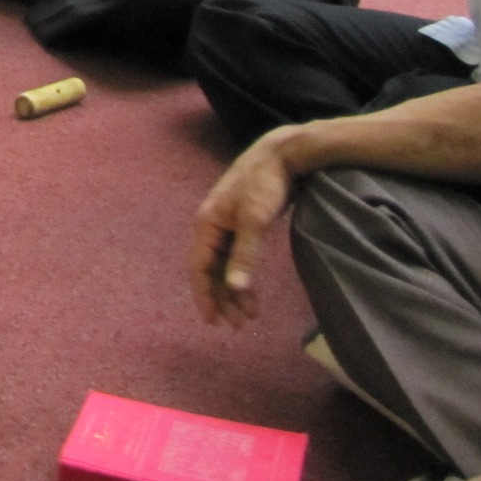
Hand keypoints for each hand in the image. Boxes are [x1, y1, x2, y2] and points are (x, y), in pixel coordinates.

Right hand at [189, 131, 303, 327]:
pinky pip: (235, 259)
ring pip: (223, 267)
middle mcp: (211, 227)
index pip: (198, 267)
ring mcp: (226, 227)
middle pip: (209, 271)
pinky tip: (251, 291)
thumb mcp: (255, 220)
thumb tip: (235, 288)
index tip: (214, 321)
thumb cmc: (264, 184)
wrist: (281, 155)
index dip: (204, 295)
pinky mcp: (242, 226)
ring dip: (233, 291)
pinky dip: (241, 277)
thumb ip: (245, 255)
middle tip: (239, 324)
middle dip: (222, 298)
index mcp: (207, 224)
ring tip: (249, 315)